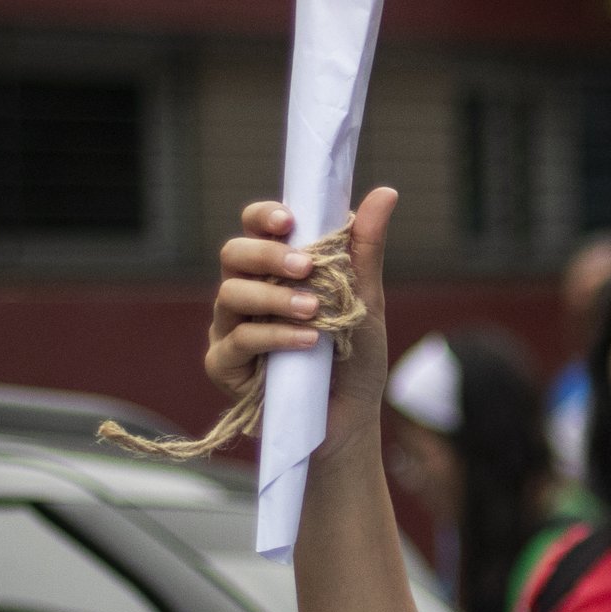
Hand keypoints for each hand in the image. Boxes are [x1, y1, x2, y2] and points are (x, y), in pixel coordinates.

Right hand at [206, 188, 397, 460]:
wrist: (350, 419)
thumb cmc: (354, 359)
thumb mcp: (366, 300)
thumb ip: (365, 249)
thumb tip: (386, 191)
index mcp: (274, 271)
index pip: (255, 229)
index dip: (263, 217)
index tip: (289, 219)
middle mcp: (246, 294)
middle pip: (233, 254)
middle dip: (268, 254)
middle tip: (306, 265)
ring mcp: (230, 329)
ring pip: (230, 294)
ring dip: (274, 297)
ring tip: (315, 309)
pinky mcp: (224, 367)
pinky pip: (238, 342)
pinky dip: (275, 337)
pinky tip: (308, 341)